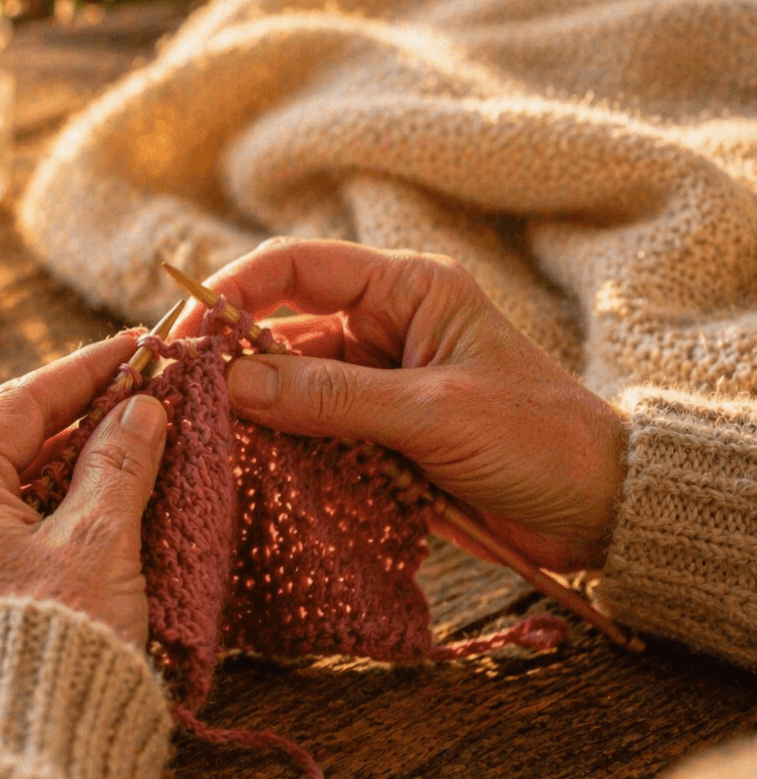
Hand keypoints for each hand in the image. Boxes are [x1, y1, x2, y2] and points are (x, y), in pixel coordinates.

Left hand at [0, 336, 168, 645]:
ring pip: (21, 486)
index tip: (137, 346)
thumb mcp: (96, 541)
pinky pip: (19, 527)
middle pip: (17, 442)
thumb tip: (143, 408)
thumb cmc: (53, 642)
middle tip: (149, 390)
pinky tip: (116, 497)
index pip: (21, 403)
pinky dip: (66, 507)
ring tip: (145, 437)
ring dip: (82, 462)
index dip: (85, 370)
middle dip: (87, 416)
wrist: (19, 750)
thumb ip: (120, 464)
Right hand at [172, 239, 626, 571]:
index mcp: (406, 289)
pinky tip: (243, 467)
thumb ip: (332, 398)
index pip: (295, 267)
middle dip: (228, 358)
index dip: (232, 292)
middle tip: (176, 395)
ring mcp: (374, 382)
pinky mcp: (373, 434)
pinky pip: (306, 432)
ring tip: (199, 437)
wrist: (602, 512)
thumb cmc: (539, 441)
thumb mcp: (434, 413)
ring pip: (286, 385)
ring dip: (249, 410)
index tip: (186, 335)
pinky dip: (276, 448)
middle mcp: (382, 326)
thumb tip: (233, 384)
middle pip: (279, 327)